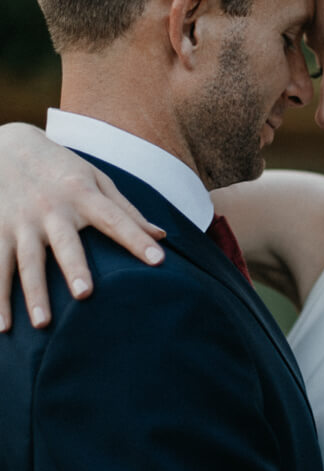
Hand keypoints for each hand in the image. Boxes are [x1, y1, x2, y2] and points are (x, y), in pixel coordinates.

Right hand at [0, 122, 164, 331]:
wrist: (5, 144)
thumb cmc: (62, 168)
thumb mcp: (96, 177)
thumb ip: (127, 210)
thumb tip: (161, 236)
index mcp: (82, 194)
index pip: (115, 219)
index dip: (136, 239)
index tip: (159, 260)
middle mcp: (51, 209)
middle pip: (64, 243)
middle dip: (74, 268)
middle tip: (84, 294)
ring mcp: (21, 222)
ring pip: (26, 262)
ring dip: (33, 294)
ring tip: (43, 325)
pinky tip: (2, 327)